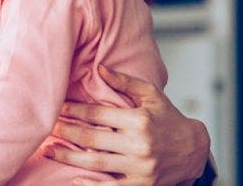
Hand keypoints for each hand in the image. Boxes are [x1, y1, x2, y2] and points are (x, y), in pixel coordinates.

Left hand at [46, 65, 209, 185]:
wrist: (195, 151)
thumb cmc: (169, 120)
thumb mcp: (151, 96)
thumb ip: (125, 82)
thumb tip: (100, 68)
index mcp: (139, 120)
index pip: (97, 114)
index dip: (74, 110)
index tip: (57, 107)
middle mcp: (139, 145)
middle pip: (91, 138)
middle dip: (65, 132)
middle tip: (47, 127)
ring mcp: (141, 167)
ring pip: (96, 162)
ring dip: (68, 157)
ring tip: (49, 150)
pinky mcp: (142, 185)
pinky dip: (92, 184)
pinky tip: (74, 178)